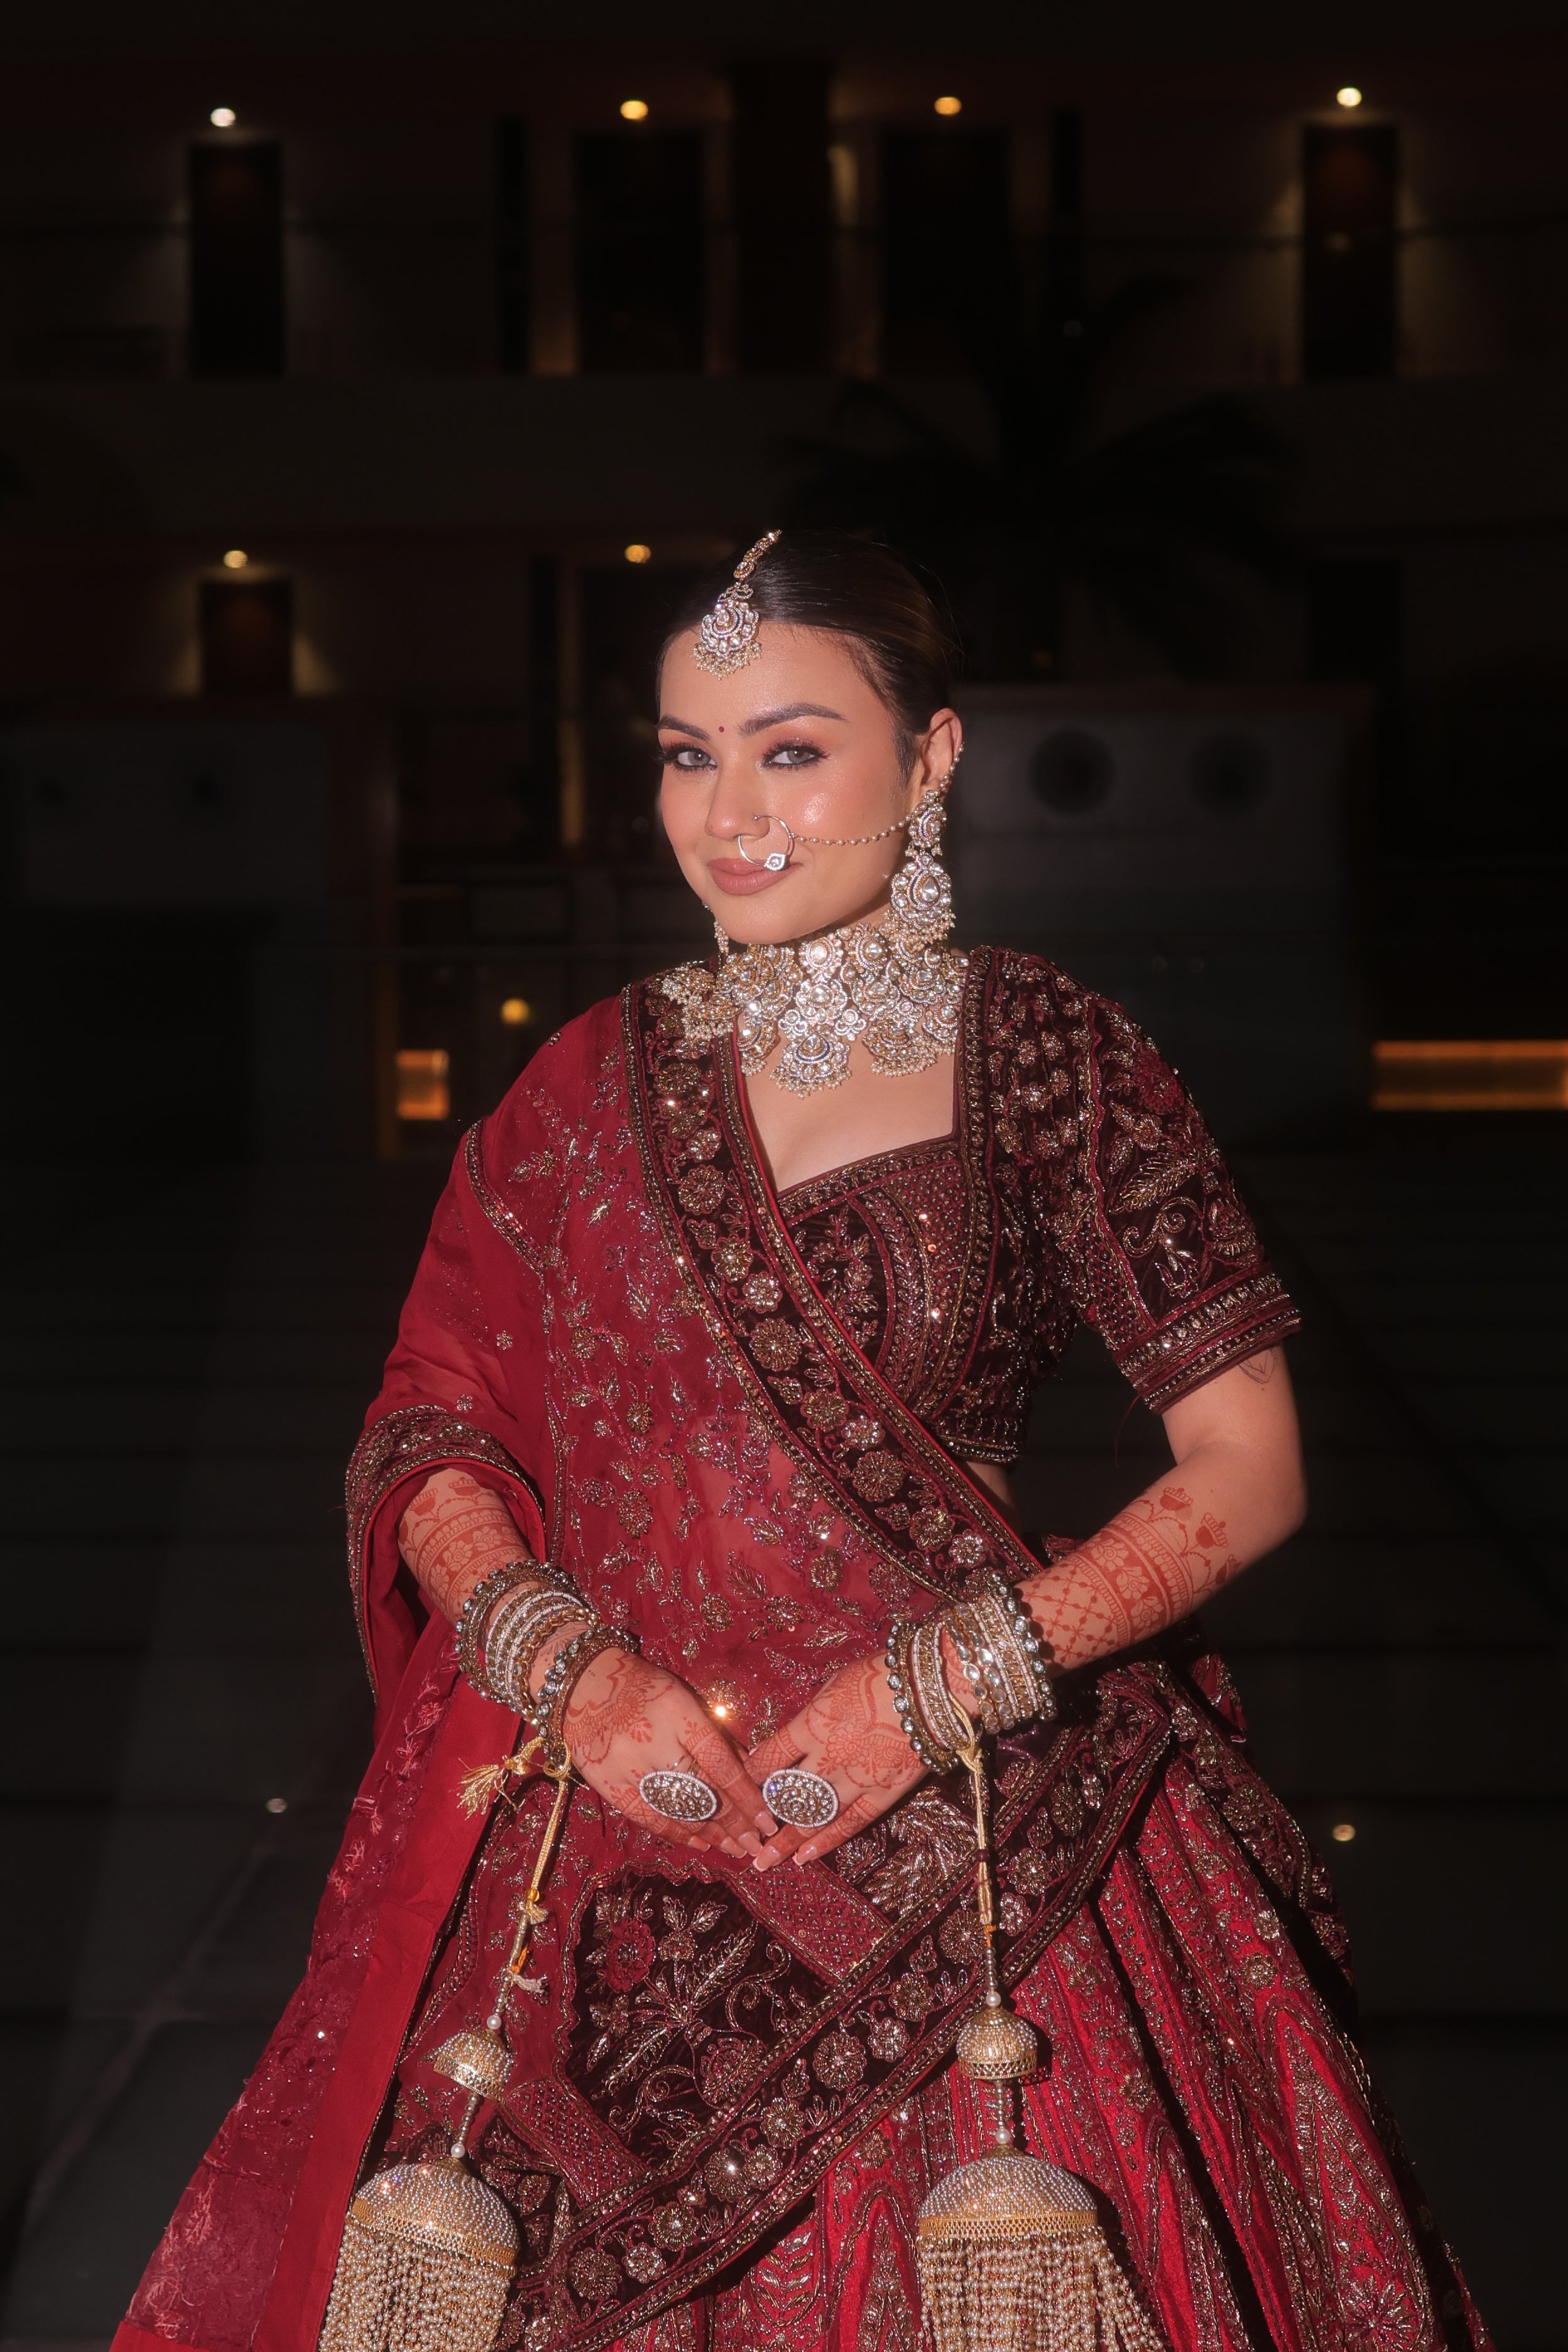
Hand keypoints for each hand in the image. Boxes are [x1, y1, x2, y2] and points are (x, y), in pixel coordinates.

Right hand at [560, 1645, 776, 1860]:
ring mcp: (628, 1766)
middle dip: (735, 1823)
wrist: (585, 1684)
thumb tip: (750, 1769)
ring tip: (736, 1848)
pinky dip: (677, 1833)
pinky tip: (701, 1843)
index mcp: (679, 1713)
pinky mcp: (608, 1783)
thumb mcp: (685, 1698)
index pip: (721, 1764)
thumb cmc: (645, 1688)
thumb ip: (715, 1734)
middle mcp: (654, 1741)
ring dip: (712, 1833)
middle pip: (702, 1792)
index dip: (747, 1797)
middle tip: (757, 1844)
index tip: (768, 1820)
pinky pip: (648, 1818)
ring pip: (678, 1810)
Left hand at [748, 1650, 927, 1871]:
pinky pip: (850, 1823)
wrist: (928, 1687)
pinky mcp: (882, 1793)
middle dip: (762, 1817)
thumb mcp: (832, 1688)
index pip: (769, 1758)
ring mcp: (854, 1779)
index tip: (737, 1789)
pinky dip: (825, 1842)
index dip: (750, 1776)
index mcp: (811, 1726)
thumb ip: (811, 1718)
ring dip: (786, 1841)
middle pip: (785, 1795)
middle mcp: (827, 1757)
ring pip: (812, 1817)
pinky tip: (804, 1857)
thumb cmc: (878, 1676)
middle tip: (744, 1836)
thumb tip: (791, 1737)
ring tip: (764, 1861)